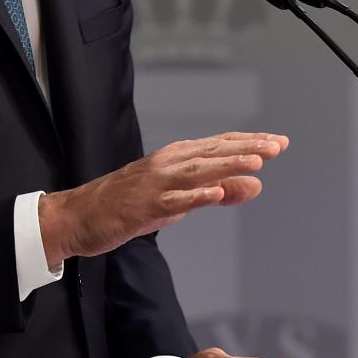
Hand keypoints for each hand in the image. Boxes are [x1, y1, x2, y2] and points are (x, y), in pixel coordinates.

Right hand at [40, 132, 287, 266]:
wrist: (78, 216)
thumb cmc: (128, 205)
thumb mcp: (178, 199)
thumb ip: (216, 191)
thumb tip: (255, 185)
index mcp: (176, 158)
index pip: (219, 145)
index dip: (249, 142)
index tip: (279, 141)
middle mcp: (168, 164)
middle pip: (213, 152)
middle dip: (247, 148)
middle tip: (277, 145)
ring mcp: (156, 184)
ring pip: (198, 171)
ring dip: (228, 164)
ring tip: (257, 161)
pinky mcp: (144, 206)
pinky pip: (174, 201)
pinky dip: (196, 195)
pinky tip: (217, 191)